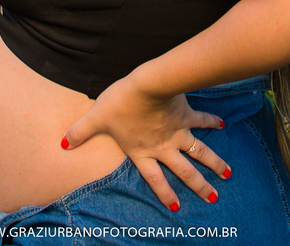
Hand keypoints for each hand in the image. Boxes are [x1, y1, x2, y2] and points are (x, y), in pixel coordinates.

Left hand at [60, 75, 230, 210]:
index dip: (165, 192)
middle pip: (184, 172)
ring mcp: (178, 133)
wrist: (147, 85)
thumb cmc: (120, 102)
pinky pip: (202, 121)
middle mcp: (163, 148)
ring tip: (228, 175)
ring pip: (200, 152)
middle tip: (212, 197)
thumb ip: (80, 132)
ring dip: (214, 163)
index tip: (176, 206)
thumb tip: (62, 144)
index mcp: (142, 152)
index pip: (155, 178)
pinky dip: (212, 123)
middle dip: (199, 185)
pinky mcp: (186, 115)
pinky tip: (223, 126)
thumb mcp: (96, 117)